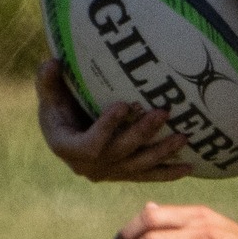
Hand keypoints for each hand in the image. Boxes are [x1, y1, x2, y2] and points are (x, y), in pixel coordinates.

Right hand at [36, 59, 190, 181]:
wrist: (67, 135)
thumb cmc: (58, 109)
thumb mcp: (50, 96)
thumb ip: (48, 81)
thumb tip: (52, 62)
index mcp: (67, 148)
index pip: (90, 144)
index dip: (107, 127)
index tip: (124, 104)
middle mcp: (88, 166)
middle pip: (120, 151)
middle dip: (143, 133)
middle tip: (163, 112)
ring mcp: (108, 173)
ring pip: (138, 165)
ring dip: (162, 151)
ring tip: (183, 136)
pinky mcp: (123, 175)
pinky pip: (147, 176)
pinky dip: (168, 173)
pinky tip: (189, 166)